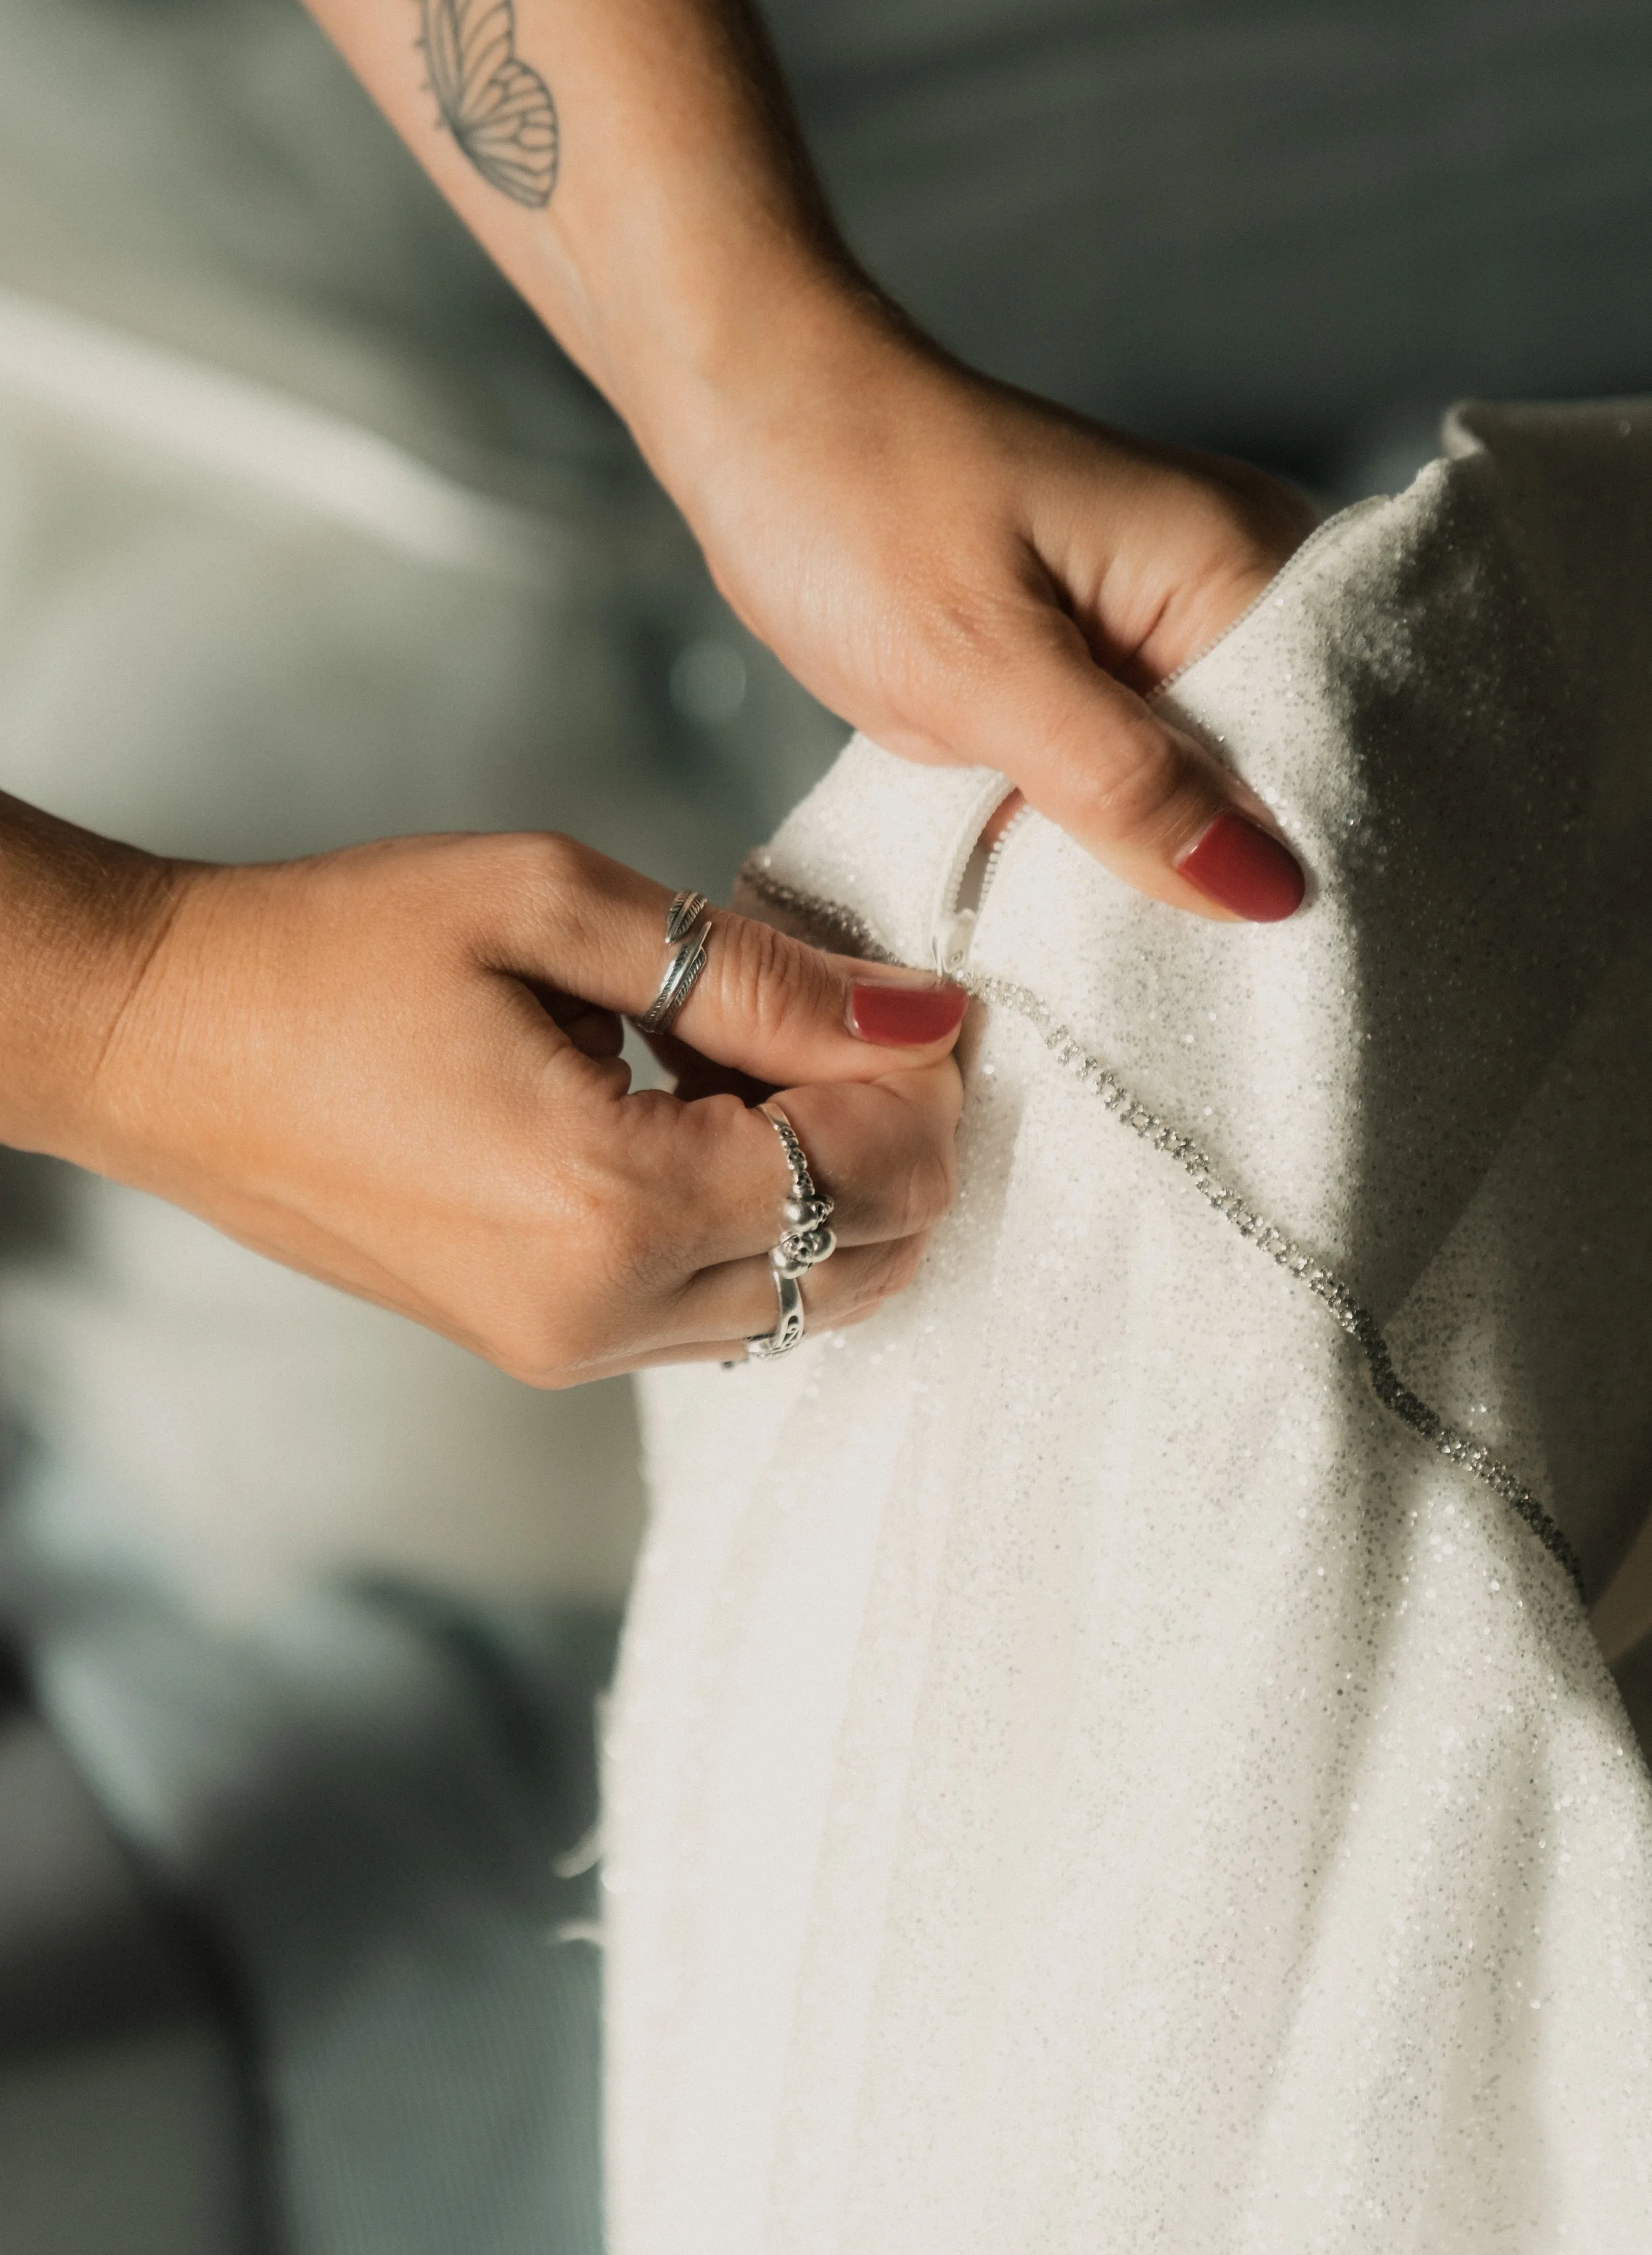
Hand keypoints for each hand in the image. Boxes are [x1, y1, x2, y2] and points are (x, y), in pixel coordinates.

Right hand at [60, 828, 964, 1384]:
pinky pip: (715, 1311)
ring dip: (830, 1190)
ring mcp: (568, 1349)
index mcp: (613, 1205)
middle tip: (849, 1023)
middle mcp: (603, 1314)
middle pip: (860, 1259)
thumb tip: (919, 1017)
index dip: (924, 1085)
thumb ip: (761, 978)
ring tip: (760, 1063)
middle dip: (896, 1145)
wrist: (167, 1044)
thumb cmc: (335, 952)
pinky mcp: (539, 1345)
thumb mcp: (557, 906)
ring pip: (799, 1301)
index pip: (870, 1175)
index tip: (913, 997)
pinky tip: (702, 1120)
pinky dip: (756, 1226)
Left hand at [661, 295, 1317, 922]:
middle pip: (1281, 779)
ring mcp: (1157, 634)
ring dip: (1167, 876)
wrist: (754, 421)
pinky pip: (1129, 781)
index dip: (1321, 865)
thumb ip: (1122, 782)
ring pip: (1198, 794)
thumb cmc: (854, 498)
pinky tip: (1087, 918)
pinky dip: (1104, 844)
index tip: (1304, 986)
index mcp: (1238, 564)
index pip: (1336, 747)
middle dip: (1245, 885)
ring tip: (1156, 981)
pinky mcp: (1089, 670)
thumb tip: (1263, 890)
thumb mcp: (980, 663)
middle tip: (1224, 1004)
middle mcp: (1225, 594)